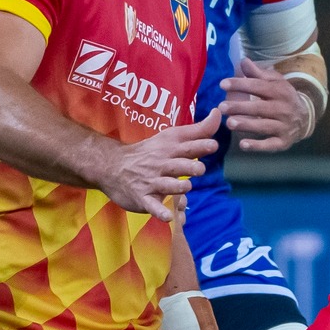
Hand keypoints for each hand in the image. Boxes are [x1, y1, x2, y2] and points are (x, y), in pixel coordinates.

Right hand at [102, 107, 221, 221]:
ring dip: (178, 187)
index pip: (187, 146)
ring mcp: (151, 182)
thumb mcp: (171, 137)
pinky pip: (153, 206)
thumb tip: (218, 113)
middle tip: (199, 169)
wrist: (112, 166)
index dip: (201, 145)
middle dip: (191, 167)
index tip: (213, 145)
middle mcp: (161, 164)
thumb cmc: (150, 152)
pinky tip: (168, 216)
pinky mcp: (143, 198)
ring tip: (185, 187)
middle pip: (179, 166)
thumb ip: (198, 129)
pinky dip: (160, 212)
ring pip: (168, 186)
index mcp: (169, 149)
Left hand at [221, 58, 316, 151]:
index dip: (241, 85)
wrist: (305, 118)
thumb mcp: (275, 82)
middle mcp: (284, 109)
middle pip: (260, 107)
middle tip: (221, 107)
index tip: (223, 84)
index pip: (259, 86)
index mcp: (280, 91)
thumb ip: (258, 74)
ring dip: (247, 125)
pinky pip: (270, 144)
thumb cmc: (283, 97)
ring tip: (229, 123)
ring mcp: (284, 126)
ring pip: (264, 126)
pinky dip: (258, 146)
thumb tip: (243, 61)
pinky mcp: (283, 142)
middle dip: (240, 107)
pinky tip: (243, 145)